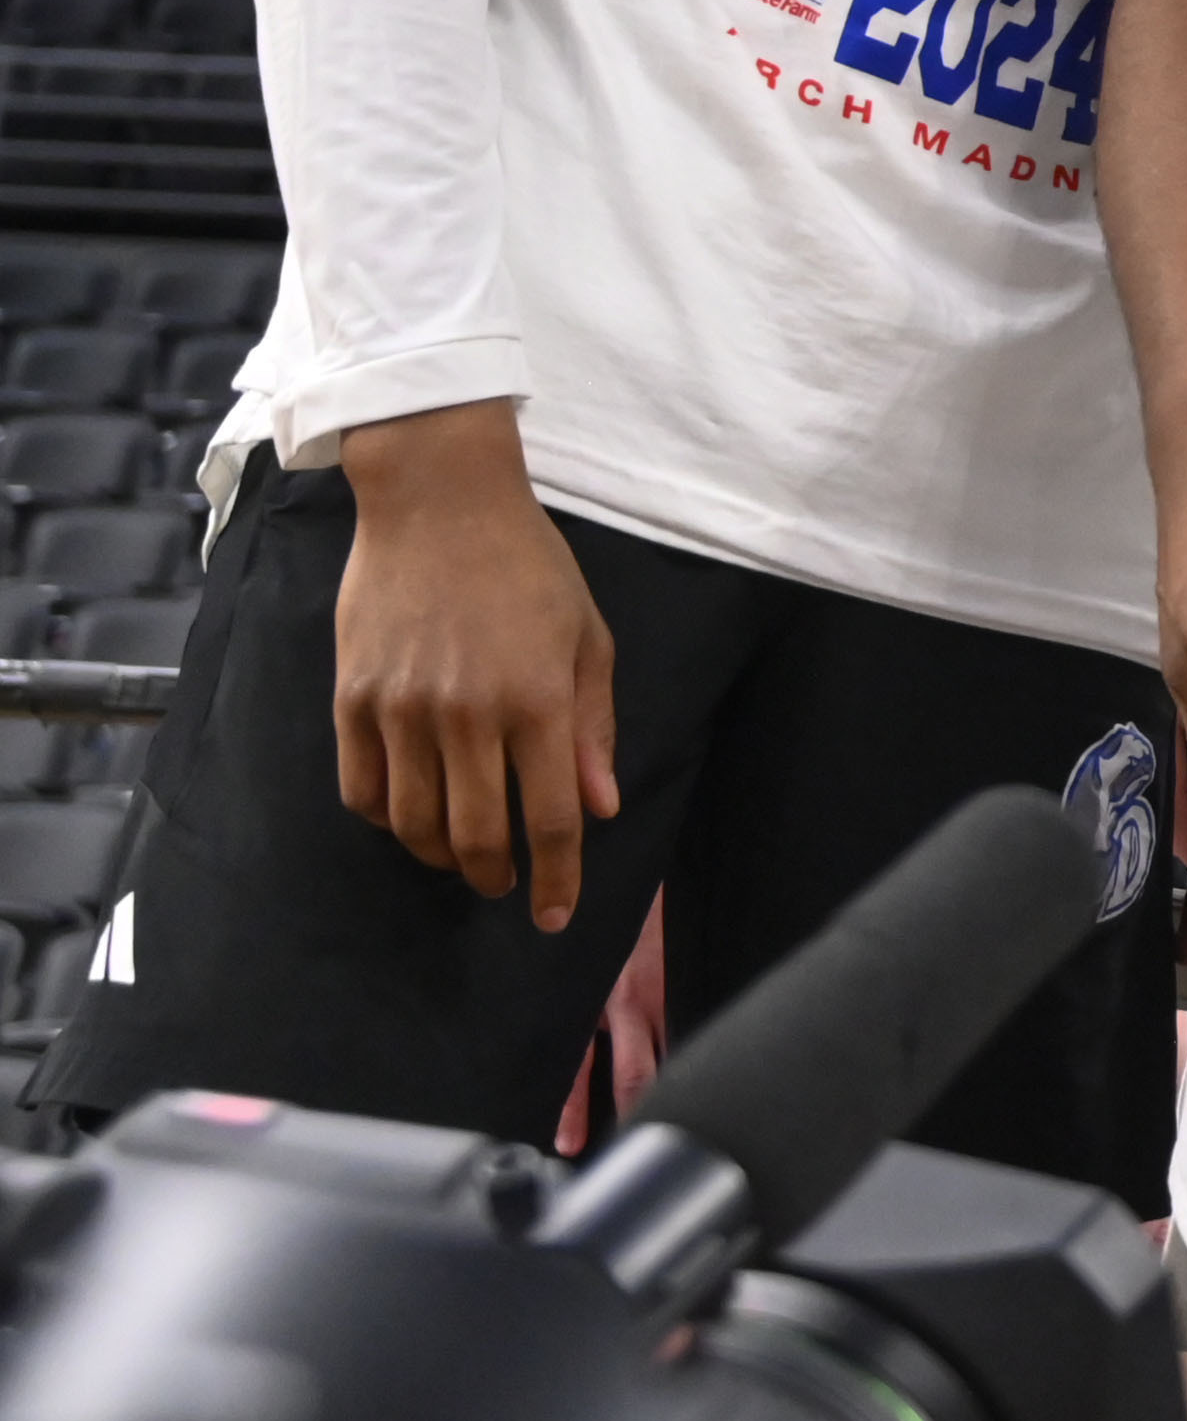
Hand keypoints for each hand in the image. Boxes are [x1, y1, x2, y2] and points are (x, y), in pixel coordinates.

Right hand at [328, 402, 616, 928]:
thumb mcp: (587, 636)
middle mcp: (468, 714)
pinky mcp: (352, 699)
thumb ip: (592, 727)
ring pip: (414, 825)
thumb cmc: (528, 566)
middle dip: (495, 877)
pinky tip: (408, 816)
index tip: (554, 917)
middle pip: (475, 836)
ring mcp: (402, 709)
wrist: (439, 503)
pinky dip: (386, 820)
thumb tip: (599, 808)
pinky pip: (362, 789)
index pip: (548, 820)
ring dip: (439, 857)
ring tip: (461, 857)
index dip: (555, 879)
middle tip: (504, 885)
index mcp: (538, 700)